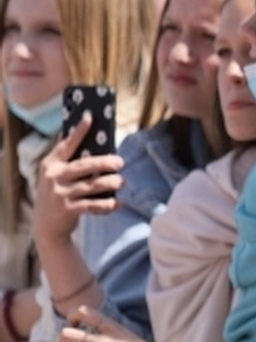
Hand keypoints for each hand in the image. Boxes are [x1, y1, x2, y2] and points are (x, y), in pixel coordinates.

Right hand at [32, 114, 123, 247]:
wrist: (46, 225)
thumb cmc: (57, 193)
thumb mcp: (54, 175)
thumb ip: (67, 159)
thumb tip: (86, 136)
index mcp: (50, 164)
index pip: (66, 145)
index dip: (79, 131)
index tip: (90, 117)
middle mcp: (53, 177)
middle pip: (84, 165)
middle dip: (104, 163)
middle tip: (120, 162)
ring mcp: (60, 194)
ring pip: (92, 185)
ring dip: (111, 183)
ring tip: (122, 181)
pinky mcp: (68, 210)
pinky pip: (93, 206)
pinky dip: (108, 205)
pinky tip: (119, 202)